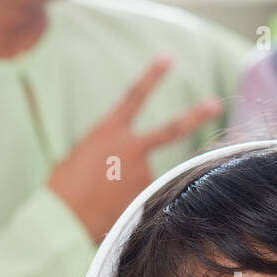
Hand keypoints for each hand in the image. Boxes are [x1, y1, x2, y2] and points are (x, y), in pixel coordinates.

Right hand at [47, 55, 222, 241]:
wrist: (62, 218)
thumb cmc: (63, 189)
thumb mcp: (81, 158)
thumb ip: (109, 153)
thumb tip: (125, 166)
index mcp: (106, 131)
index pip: (133, 97)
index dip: (152, 77)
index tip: (167, 58)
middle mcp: (130, 147)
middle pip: (172, 129)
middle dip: (195, 115)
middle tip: (215, 104)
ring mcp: (142, 171)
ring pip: (145, 176)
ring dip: (128, 187)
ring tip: (101, 200)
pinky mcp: (146, 195)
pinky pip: (143, 197)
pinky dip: (128, 203)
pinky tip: (108, 211)